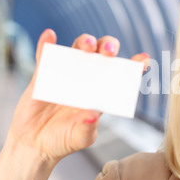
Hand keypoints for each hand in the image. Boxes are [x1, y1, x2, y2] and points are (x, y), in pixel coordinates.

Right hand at [6, 29, 148, 162]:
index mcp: (101, 93)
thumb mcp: (79, 139)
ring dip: (84, 41)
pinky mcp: (43, 75)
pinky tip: (50, 35)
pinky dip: (46, 44)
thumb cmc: (62, 141)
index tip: (144, 60)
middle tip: (109, 52)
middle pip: (102, 54)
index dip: (134, 65)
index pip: (121, 75)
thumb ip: (87, 128)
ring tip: (87, 46)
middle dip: (109, 47)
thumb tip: (92, 115)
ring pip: (78, 49)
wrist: (34, 144)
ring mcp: (65, 75)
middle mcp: (87, 80)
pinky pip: (45, 56)